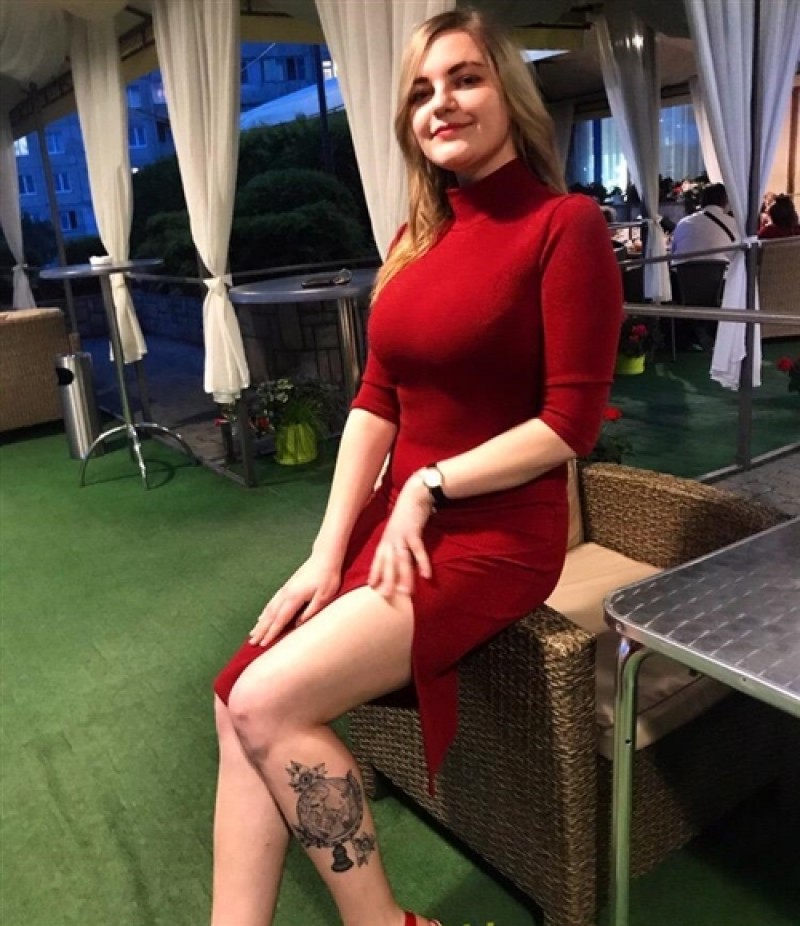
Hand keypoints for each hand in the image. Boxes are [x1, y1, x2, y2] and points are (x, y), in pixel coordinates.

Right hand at [249, 553, 341, 646]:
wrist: (325, 556)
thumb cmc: (327, 577)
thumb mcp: (324, 597)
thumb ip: (310, 612)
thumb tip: (296, 625)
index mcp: (294, 597)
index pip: (280, 620)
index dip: (271, 633)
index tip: (262, 645)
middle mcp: (286, 593)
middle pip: (270, 615)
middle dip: (261, 630)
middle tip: (251, 643)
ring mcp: (285, 589)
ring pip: (269, 609)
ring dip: (260, 622)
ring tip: (252, 633)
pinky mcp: (287, 586)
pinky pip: (272, 601)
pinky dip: (265, 611)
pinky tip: (262, 616)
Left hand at [368, 472, 433, 598]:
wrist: (414, 494)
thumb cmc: (407, 512)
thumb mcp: (397, 527)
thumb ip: (396, 540)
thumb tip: (398, 553)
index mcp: (386, 539)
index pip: (378, 559)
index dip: (375, 572)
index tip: (371, 586)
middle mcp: (391, 539)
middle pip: (388, 563)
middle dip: (387, 580)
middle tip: (386, 596)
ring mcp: (401, 536)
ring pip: (401, 560)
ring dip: (404, 576)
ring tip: (406, 592)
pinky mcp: (414, 532)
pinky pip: (418, 551)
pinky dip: (422, 563)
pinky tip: (426, 575)